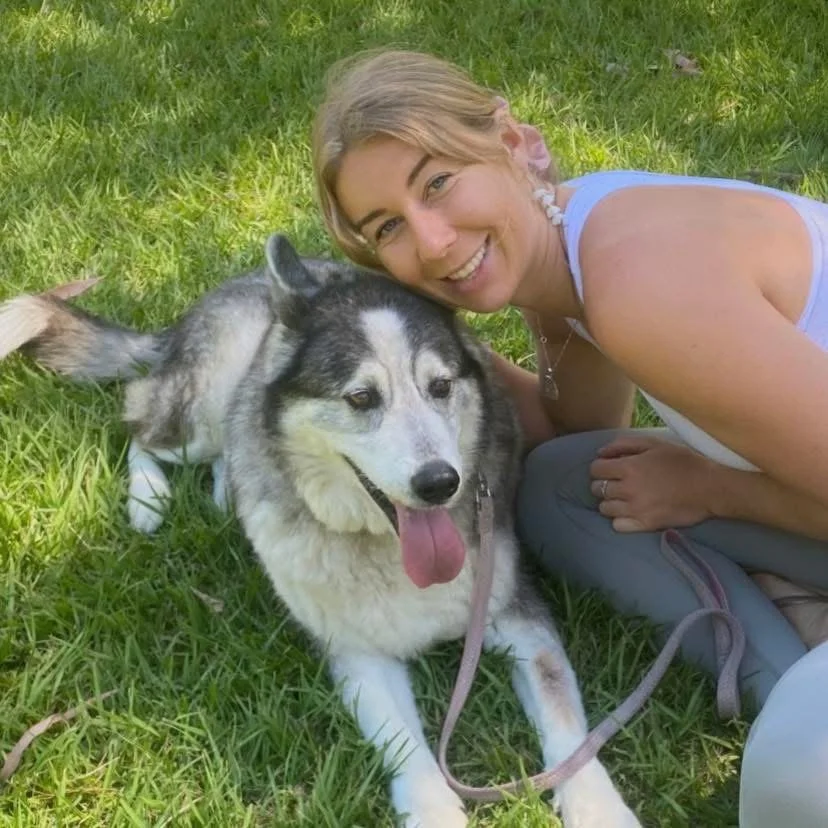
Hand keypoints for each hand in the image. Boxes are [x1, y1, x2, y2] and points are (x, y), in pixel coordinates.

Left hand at [589, 435, 718, 532]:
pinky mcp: (645, 525)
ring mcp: (635, 509)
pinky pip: (617, 525)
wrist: (710, 487)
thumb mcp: (654, 444)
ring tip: (624, 498)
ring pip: (604, 508)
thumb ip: (623, 445)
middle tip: (618, 482)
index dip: (601, 467)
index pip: (595, 469)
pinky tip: (630, 512)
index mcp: (629, 467)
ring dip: (610, 501)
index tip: (610, 468)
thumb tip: (600, 453)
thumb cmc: (683, 462)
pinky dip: (619, 519)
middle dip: (603, 483)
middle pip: (597, 489)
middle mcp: (628, 489)